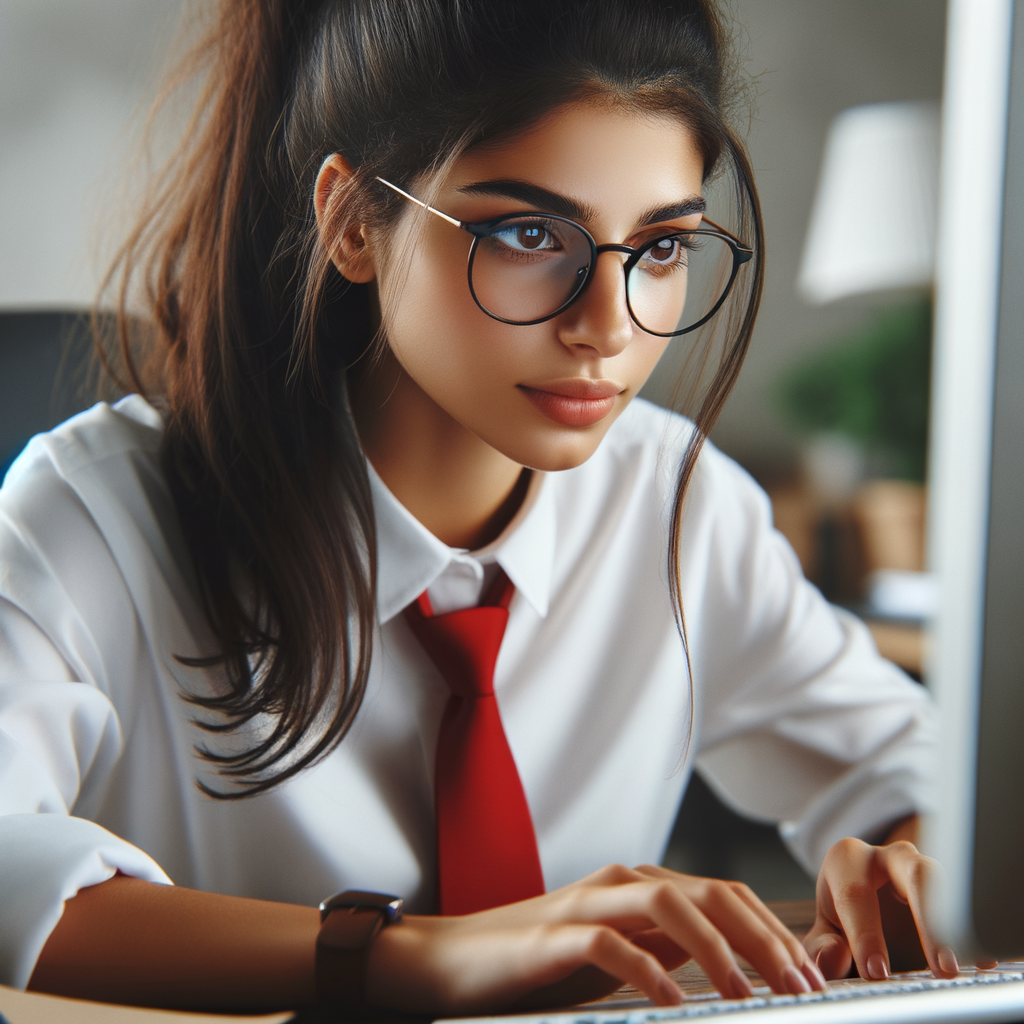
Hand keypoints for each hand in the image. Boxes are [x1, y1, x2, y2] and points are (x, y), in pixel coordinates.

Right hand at [366, 863, 826, 1015]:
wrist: (454, 961)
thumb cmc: (539, 964)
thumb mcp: (620, 957)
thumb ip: (671, 950)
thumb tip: (733, 962)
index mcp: (643, 886)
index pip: (727, 896)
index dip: (775, 933)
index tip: (813, 978)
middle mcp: (623, 883)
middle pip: (711, 894)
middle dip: (764, 939)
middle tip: (804, 988)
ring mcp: (589, 902)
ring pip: (670, 904)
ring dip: (718, 949)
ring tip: (750, 994)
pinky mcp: (555, 933)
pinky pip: (611, 944)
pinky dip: (648, 970)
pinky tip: (673, 1003)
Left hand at [803, 833, 962, 981]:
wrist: (867, 894)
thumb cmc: (842, 909)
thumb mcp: (826, 926)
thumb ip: (823, 944)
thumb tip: (831, 961)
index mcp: (848, 860)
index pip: (856, 894)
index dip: (865, 934)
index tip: (877, 971)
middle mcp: (888, 856)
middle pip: (913, 875)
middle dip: (929, 920)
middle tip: (941, 967)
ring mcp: (924, 867)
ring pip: (948, 884)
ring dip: (958, 923)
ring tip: (967, 963)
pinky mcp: (947, 885)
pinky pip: (966, 900)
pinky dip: (975, 928)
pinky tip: (982, 959)